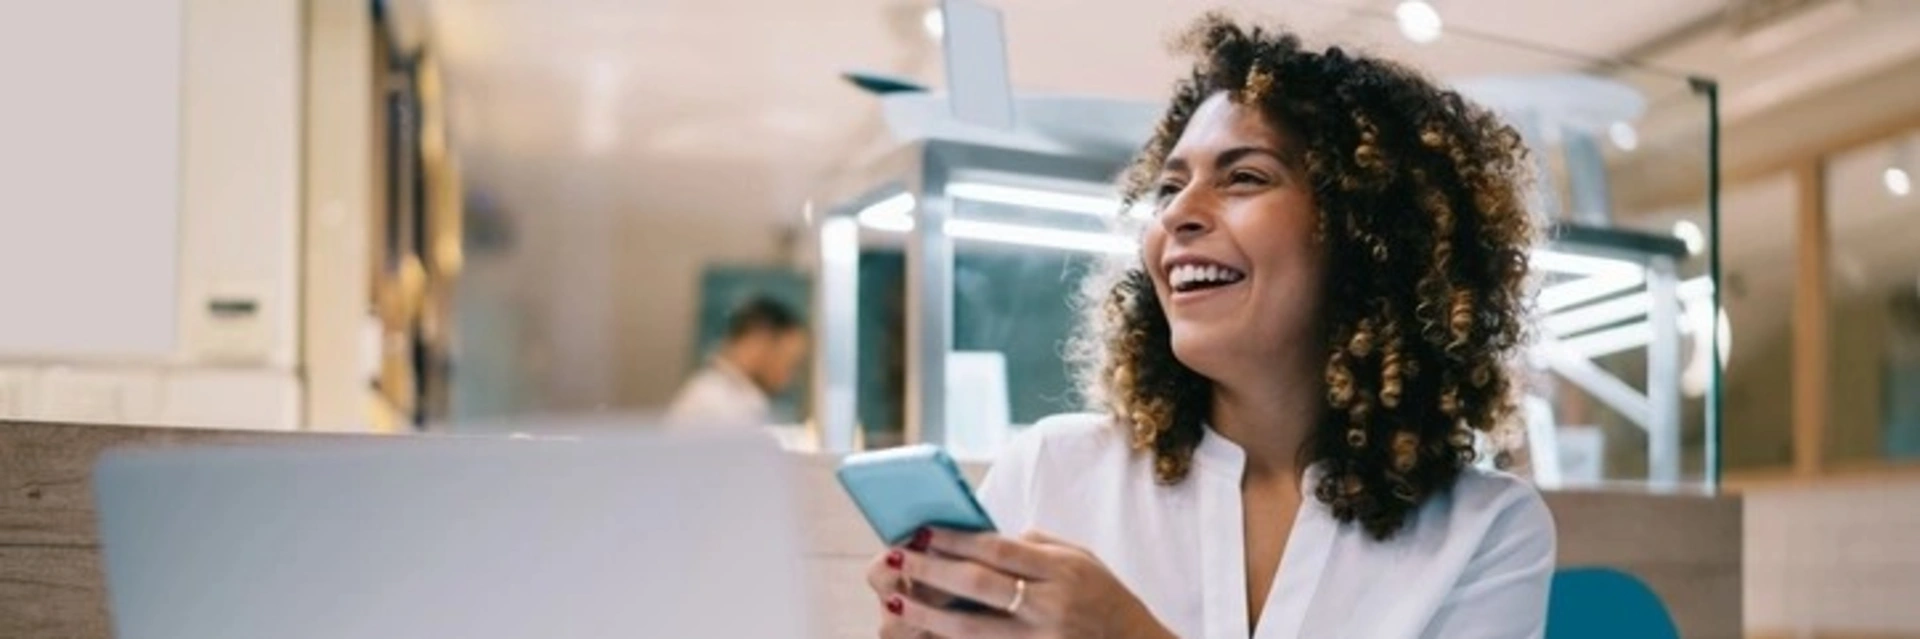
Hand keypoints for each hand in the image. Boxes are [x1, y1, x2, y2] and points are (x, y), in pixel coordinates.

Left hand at [863, 528, 1174, 638]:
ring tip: (896, 600)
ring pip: (972, 629)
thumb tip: (980, 538)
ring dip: (928, 614)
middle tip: (897, 557)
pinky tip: (925, 634)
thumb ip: (1034, 545)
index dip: (956, 540)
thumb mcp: (1081, 558)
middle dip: (932, 571)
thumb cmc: (1105, 597)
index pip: (998, 549)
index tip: (923, 532)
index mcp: (1062, 570)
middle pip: (979, 585)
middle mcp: (1051, 605)